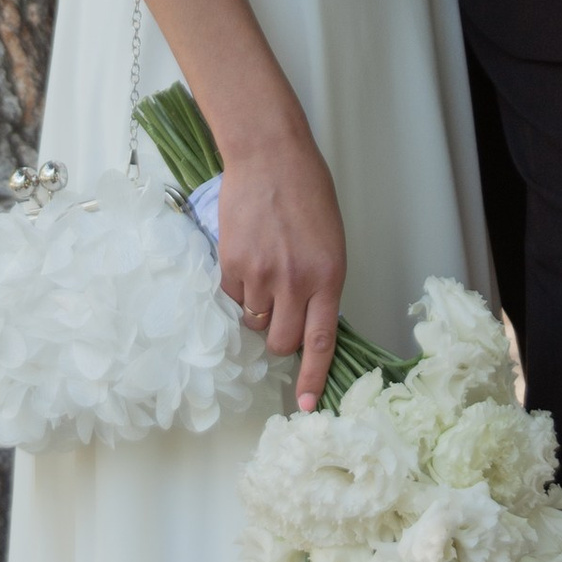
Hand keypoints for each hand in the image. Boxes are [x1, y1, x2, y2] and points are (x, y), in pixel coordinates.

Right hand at [215, 117, 346, 411]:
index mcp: (329, 277)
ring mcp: (261, 275)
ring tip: (264, 271)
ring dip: (258, 310)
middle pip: (281, 341)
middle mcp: (296, 282)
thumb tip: (306, 320)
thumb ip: (321, 283)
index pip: (321, 341)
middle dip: (279, 339)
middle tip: (280, 314)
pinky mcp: (231, 264)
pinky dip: (238, 287)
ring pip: (254, 321)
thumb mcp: (330, 242)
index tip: (309, 405)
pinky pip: (232, 297)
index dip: (314, 378)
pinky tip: (247, 255)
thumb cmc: (307, 192)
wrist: (269, 155)